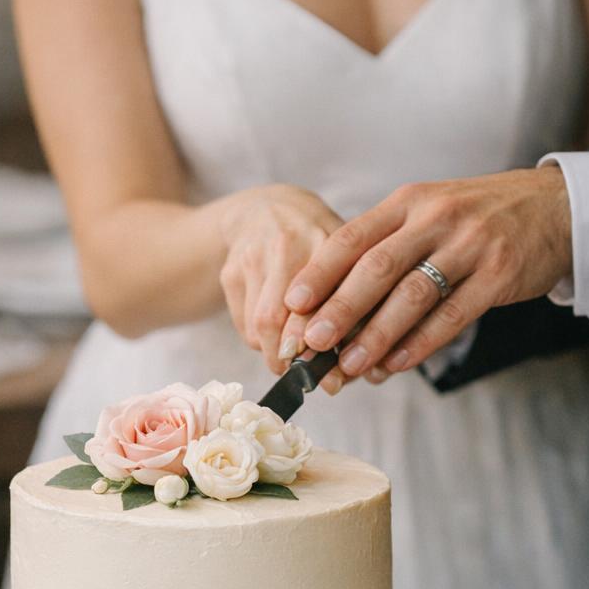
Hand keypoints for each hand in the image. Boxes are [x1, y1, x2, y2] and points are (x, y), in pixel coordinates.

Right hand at [216, 185, 345, 374]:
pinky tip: (273, 337)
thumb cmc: (319, 245)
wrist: (267, 209)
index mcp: (328, 239)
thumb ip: (357, 306)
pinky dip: (260, 342)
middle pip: (282, 317)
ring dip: (276, 355)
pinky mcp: (231, 270)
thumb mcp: (346, 260)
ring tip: (291, 362)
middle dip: (296, 359)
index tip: (334, 378)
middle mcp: (289, 242)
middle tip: (308, 379)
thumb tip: (355, 370)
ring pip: (260, 326)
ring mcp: (254, 255)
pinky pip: (244, 323)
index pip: (325, 300)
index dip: (326, 345)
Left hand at [282, 167, 572, 379]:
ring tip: (350, 365)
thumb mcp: (430, 210)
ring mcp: (470, 246)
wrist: (555, 206)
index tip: (292, 303)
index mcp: (410, 201)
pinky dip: (421, 343)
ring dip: (377, 335)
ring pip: (413, 295)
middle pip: (376, 268)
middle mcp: (437, 218)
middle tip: (311, 343)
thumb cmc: (481, 216)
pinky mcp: (500, 274)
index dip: (320, 272)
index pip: (353, 237)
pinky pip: (453, 315)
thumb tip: (335, 296)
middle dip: (339, 309)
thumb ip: (389, 243)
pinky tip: (397, 363)